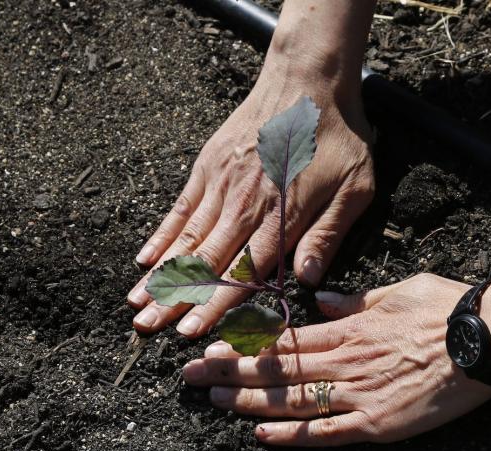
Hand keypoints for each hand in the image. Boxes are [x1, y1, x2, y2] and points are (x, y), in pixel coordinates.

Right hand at [127, 64, 373, 336]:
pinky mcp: (208, 167)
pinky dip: (161, 235)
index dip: (215, 305)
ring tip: (135, 304)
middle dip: (175, 299)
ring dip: (159, 274)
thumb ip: (328, 235)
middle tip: (147, 328)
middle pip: (206, 262)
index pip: (243, 273)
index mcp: (281, 218)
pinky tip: (144, 259)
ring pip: (186, 239)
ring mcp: (221, 185)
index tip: (191, 331)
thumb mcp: (354, 189)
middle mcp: (244, 206)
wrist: (308, 79)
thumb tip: (307, 279)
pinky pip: (180, 208)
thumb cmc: (338, 138)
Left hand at [181, 274, 490, 445]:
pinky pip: (327, 432)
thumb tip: (319, 298)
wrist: (487, 340)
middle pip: (277, 371)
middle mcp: (344, 363)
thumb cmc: (447, 309)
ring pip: (292, 401)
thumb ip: (354, 299)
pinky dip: (292, 435)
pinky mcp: (378, 424)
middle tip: (188, 378)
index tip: (210, 349)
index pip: (284, 340)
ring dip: (248, 403)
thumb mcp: (397, 290)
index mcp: (348, 329)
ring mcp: (359, 396)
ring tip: (212, 403)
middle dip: (228, 374)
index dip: (244, 347)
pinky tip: (261, 436)